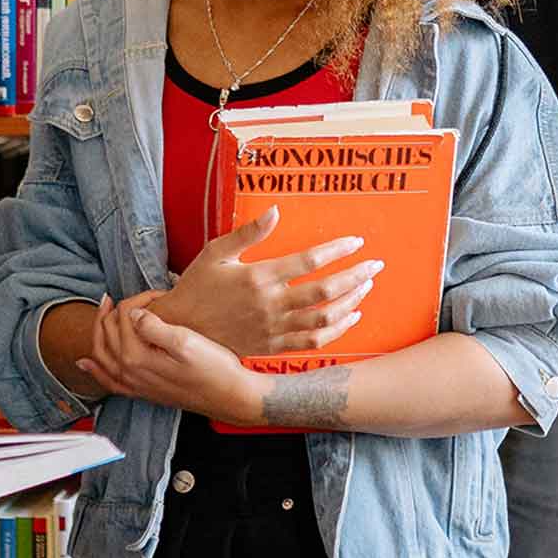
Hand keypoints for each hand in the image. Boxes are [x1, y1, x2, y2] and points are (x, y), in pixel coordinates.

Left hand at [76, 297, 263, 424]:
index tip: (158, 295)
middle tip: (129, 297)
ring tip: (104, 312)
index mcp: (137, 357)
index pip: (124, 316)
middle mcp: (129, 373)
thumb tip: (132, 313)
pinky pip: (107, 380)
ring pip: (101, 354)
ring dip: (99, 330)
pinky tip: (86, 362)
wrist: (230, 397)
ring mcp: (134, 384)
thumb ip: (153, 326)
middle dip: (116, 310)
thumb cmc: (214, 369)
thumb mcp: (186, 341)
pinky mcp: (142, 392)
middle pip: (107, 332)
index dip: (139, 299)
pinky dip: (94, 369)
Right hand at [150, 205, 382, 356]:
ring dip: (351, 301)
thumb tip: (275, 210)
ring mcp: (273, 328)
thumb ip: (248, 232)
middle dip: (355, 276)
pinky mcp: (273, 346)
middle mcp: (270, 304)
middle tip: (375, 265)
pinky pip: (313, 342)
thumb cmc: (199, 285)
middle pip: (325, 290)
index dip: (336, 250)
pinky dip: (337, 330)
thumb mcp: (216, 252)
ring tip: (366, 286)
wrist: (183, 327)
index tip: (356, 242)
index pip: (308, 261)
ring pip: (324, 317)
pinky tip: (351, 316)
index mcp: (258, 277)